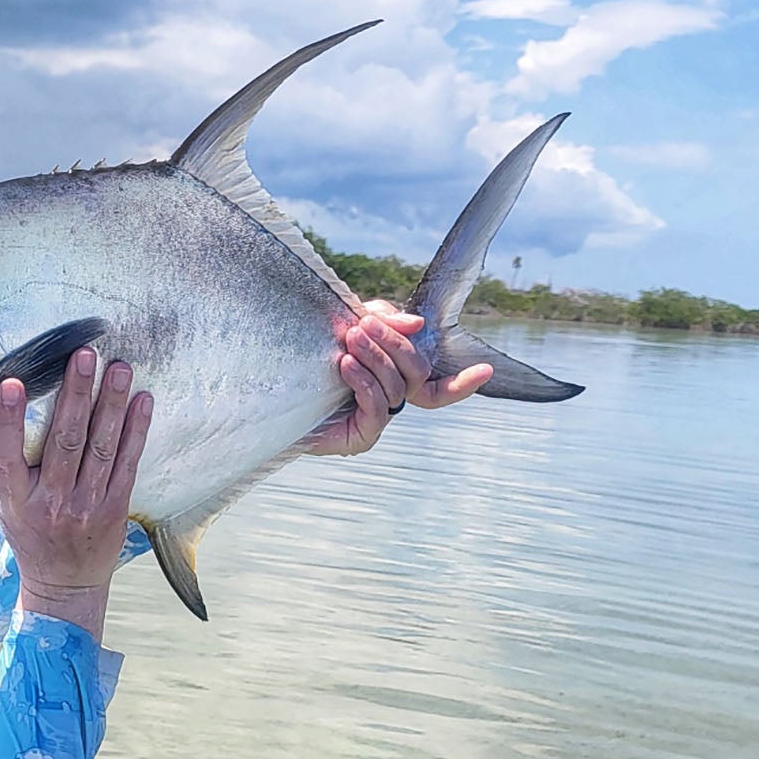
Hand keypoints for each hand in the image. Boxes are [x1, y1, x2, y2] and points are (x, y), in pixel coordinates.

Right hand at [0, 348, 152, 638]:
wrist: (65, 584)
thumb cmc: (31, 536)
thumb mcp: (7, 507)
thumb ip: (11, 468)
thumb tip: (12, 411)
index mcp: (17, 501)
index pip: (7, 456)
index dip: (9, 420)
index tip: (14, 384)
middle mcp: (52, 502)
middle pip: (63, 442)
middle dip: (75, 395)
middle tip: (84, 356)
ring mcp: (87, 506)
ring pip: (100, 447)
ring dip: (111, 404)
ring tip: (118, 368)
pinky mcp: (116, 507)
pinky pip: (128, 462)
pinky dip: (136, 430)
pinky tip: (142, 401)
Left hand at [306, 301, 494, 456]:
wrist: (272, 392)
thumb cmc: (312, 357)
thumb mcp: (352, 326)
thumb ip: (385, 321)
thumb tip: (417, 325)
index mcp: (394, 380)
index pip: (437, 387)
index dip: (462, 383)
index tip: (486, 370)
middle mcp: (391, 403)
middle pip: (416, 374)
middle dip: (395, 346)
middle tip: (364, 326)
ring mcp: (378, 422)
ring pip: (395, 386)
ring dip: (374, 358)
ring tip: (349, 340)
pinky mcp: (362, 438)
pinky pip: (377, 406)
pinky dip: (364, 381)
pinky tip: (345, 365)